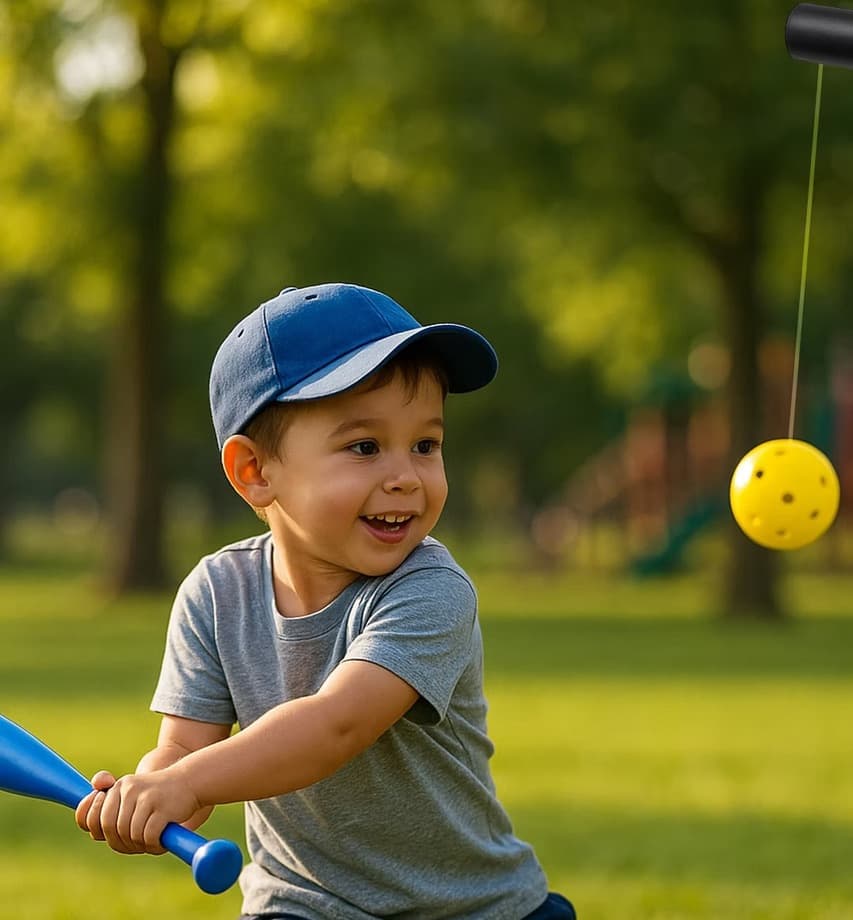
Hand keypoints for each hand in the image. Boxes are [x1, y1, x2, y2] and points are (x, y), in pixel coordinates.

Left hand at [75, 768, 201, 854]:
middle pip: (108, 828)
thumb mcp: (134, 796)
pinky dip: (154, 844)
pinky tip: (161, 841)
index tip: (113, 835)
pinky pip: (147, 836)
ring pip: (129, 834)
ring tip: (152, 841)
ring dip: (141, 844)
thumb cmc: (160, 795)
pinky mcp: (160, 806)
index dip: (97, 830)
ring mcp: (144, 797)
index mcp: (118, 787)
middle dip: (121, 842)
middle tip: (135, 844)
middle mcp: (128, 789)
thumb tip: (93, 828)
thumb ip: (112, 808)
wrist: (191, 781)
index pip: (90, 816)